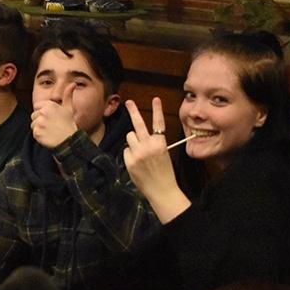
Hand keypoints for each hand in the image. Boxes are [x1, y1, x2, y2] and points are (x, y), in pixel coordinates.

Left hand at [31, 82, 77, 147]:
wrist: (69, 141)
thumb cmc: (68, 124)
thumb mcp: (69, 108)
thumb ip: (68, 95)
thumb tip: (73, 84)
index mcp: (49, 105)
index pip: (37, 106)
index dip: (42, 112)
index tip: (50, 118)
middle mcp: (43, 113)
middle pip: (34, 115)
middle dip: (40, 120)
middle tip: (50, 125)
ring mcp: (39, 123)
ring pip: (33, 124)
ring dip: (39, 128)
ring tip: (49, 131)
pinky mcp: (37, 132)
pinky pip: (34, 133)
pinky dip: (39, 136)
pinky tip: (47, 136)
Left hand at [123, 98, 190, 222]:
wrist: (162, 190)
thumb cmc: (164, 172)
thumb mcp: (163, 154)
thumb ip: (152, 143)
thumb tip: (137, 135)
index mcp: (160, 143)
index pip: (158, 123)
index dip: (157, 110)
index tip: (155, 98)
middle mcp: (148, 145)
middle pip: (137, 124)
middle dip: (133, 111)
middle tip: (128, 102)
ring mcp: (138, 152)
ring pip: (129, 137)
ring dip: (133, 142)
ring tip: (140, 153)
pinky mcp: (129, 160)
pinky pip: (126, 151)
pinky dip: (130, 155)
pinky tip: (137, 164)